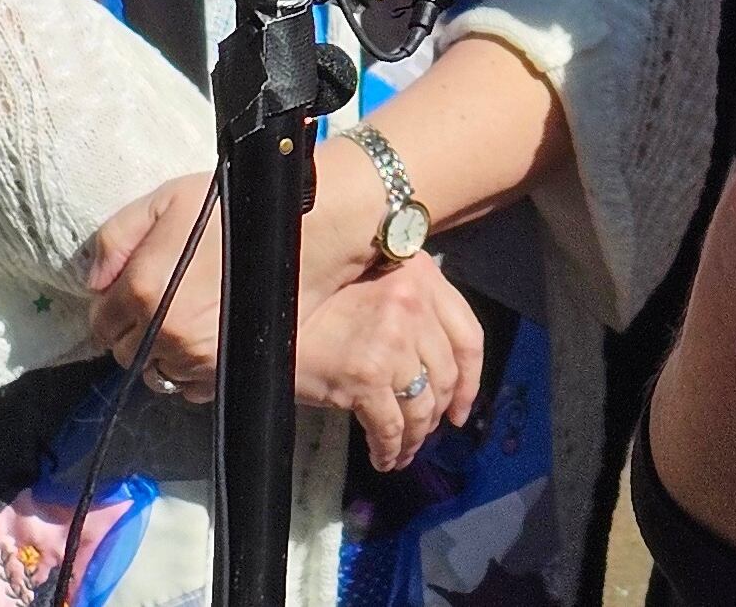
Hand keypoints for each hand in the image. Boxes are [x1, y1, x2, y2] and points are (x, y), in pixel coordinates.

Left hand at [82, 174, 221, 398]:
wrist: (304, 235)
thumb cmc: (235, 210)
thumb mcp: (166, 201)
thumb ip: (117, 236)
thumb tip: (94, 281)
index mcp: (141, 289)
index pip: (100, 322)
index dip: (111, 308)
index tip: (128, 296)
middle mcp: (162, 332)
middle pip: (124, 352)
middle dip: (134, 331)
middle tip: (157, 306)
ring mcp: (194, 357)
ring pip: (156, 373)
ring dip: (161, 353)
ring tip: (182, 324)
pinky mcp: (224, 372)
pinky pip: (189, 387)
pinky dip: (189, 370)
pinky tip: (205, 340)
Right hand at [295, 253, 484, 471]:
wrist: (264, 316)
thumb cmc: (317, 305)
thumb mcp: (375, 288)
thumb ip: (411, 312)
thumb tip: (438, 372)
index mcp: (422, 276)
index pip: (469, 336)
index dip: (471, 381)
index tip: (462, 410)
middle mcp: (412, 303)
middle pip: (446, 376)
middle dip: (436, 414)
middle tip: (424, 433)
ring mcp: (391, 339)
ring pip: (421, 406)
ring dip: (415, 437)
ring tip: (403, 451)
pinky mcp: (366, 375)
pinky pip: (391, 426)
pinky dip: (390, 449)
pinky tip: (383, 458)